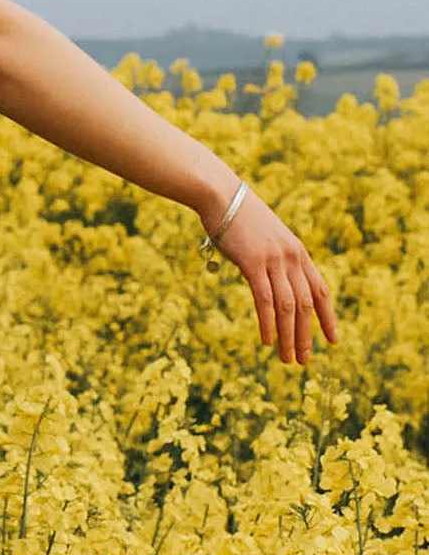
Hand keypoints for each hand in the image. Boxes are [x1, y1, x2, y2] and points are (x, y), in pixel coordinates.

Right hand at [210, 190, 338, 365]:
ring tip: (287, 359)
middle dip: (307, 335)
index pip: (320, 290)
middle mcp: (291, 257)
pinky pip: (265, 299)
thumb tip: (265, 277)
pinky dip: (268, 323)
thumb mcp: (263, 238)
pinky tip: (267, 341)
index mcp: (297, 252)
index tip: (333, 340)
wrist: (220, 195)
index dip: (328, 317)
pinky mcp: (253, 263)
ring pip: (289, 306)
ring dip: (289, 336)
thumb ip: (270, 258)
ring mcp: (274, 260)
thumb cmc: (237, 216)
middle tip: (304, 360)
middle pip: (306, 304)